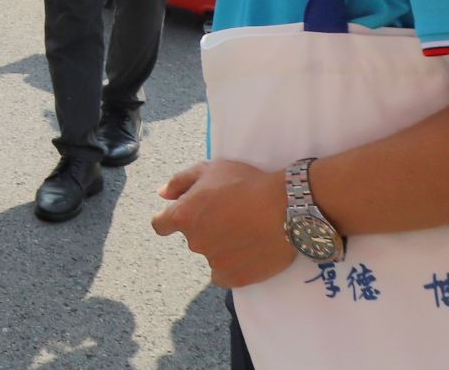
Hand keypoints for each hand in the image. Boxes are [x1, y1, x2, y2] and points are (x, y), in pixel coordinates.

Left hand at [151, 158, 294, 288]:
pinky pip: (224, 276)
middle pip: (192, 238)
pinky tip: (247, 253)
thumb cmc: (246, 183)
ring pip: (211, 256)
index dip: (169, 220)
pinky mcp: (236, 278)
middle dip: (205, 228)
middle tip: (230, 216)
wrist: (287, 208)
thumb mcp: (209, 170)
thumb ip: (179, 182)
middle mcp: (195, 242)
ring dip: (221, 247)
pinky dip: (232, 267)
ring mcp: (215, 263)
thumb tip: (162, 195)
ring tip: (245, 232)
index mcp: (184, 216)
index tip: (185, 216)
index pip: (160, 225)